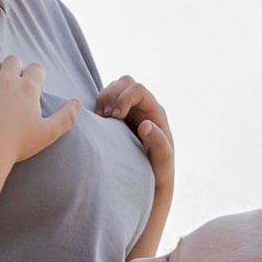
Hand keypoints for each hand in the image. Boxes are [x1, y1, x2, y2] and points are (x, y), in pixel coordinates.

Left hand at [0, 52, 77, 173]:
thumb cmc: (17, 146)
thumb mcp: (48, 133)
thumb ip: (66, 117)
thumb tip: (78, 103)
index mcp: (29, 88)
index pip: (36, 68)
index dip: (34, 77)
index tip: (28, 90)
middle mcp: (7, 79)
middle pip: (14, 59)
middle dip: (13, 69)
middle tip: (9, 87)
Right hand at [96, 73, 173, 227]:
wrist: (150, 179)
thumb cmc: (159, 170)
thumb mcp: (163, 160)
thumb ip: (159, 142)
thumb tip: (146, 124)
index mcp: (155, 112)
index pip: (138, 90)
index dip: (124, 98)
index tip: (115, 117)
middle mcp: (142, 106)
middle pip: (125, 82)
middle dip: (111, 95)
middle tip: (106, 117)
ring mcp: (129, 110)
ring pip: (113, 88)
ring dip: (103, 99)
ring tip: (102, 119)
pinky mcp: (116, 116)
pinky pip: (105, 100)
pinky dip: (98, 106)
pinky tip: (98, 122)